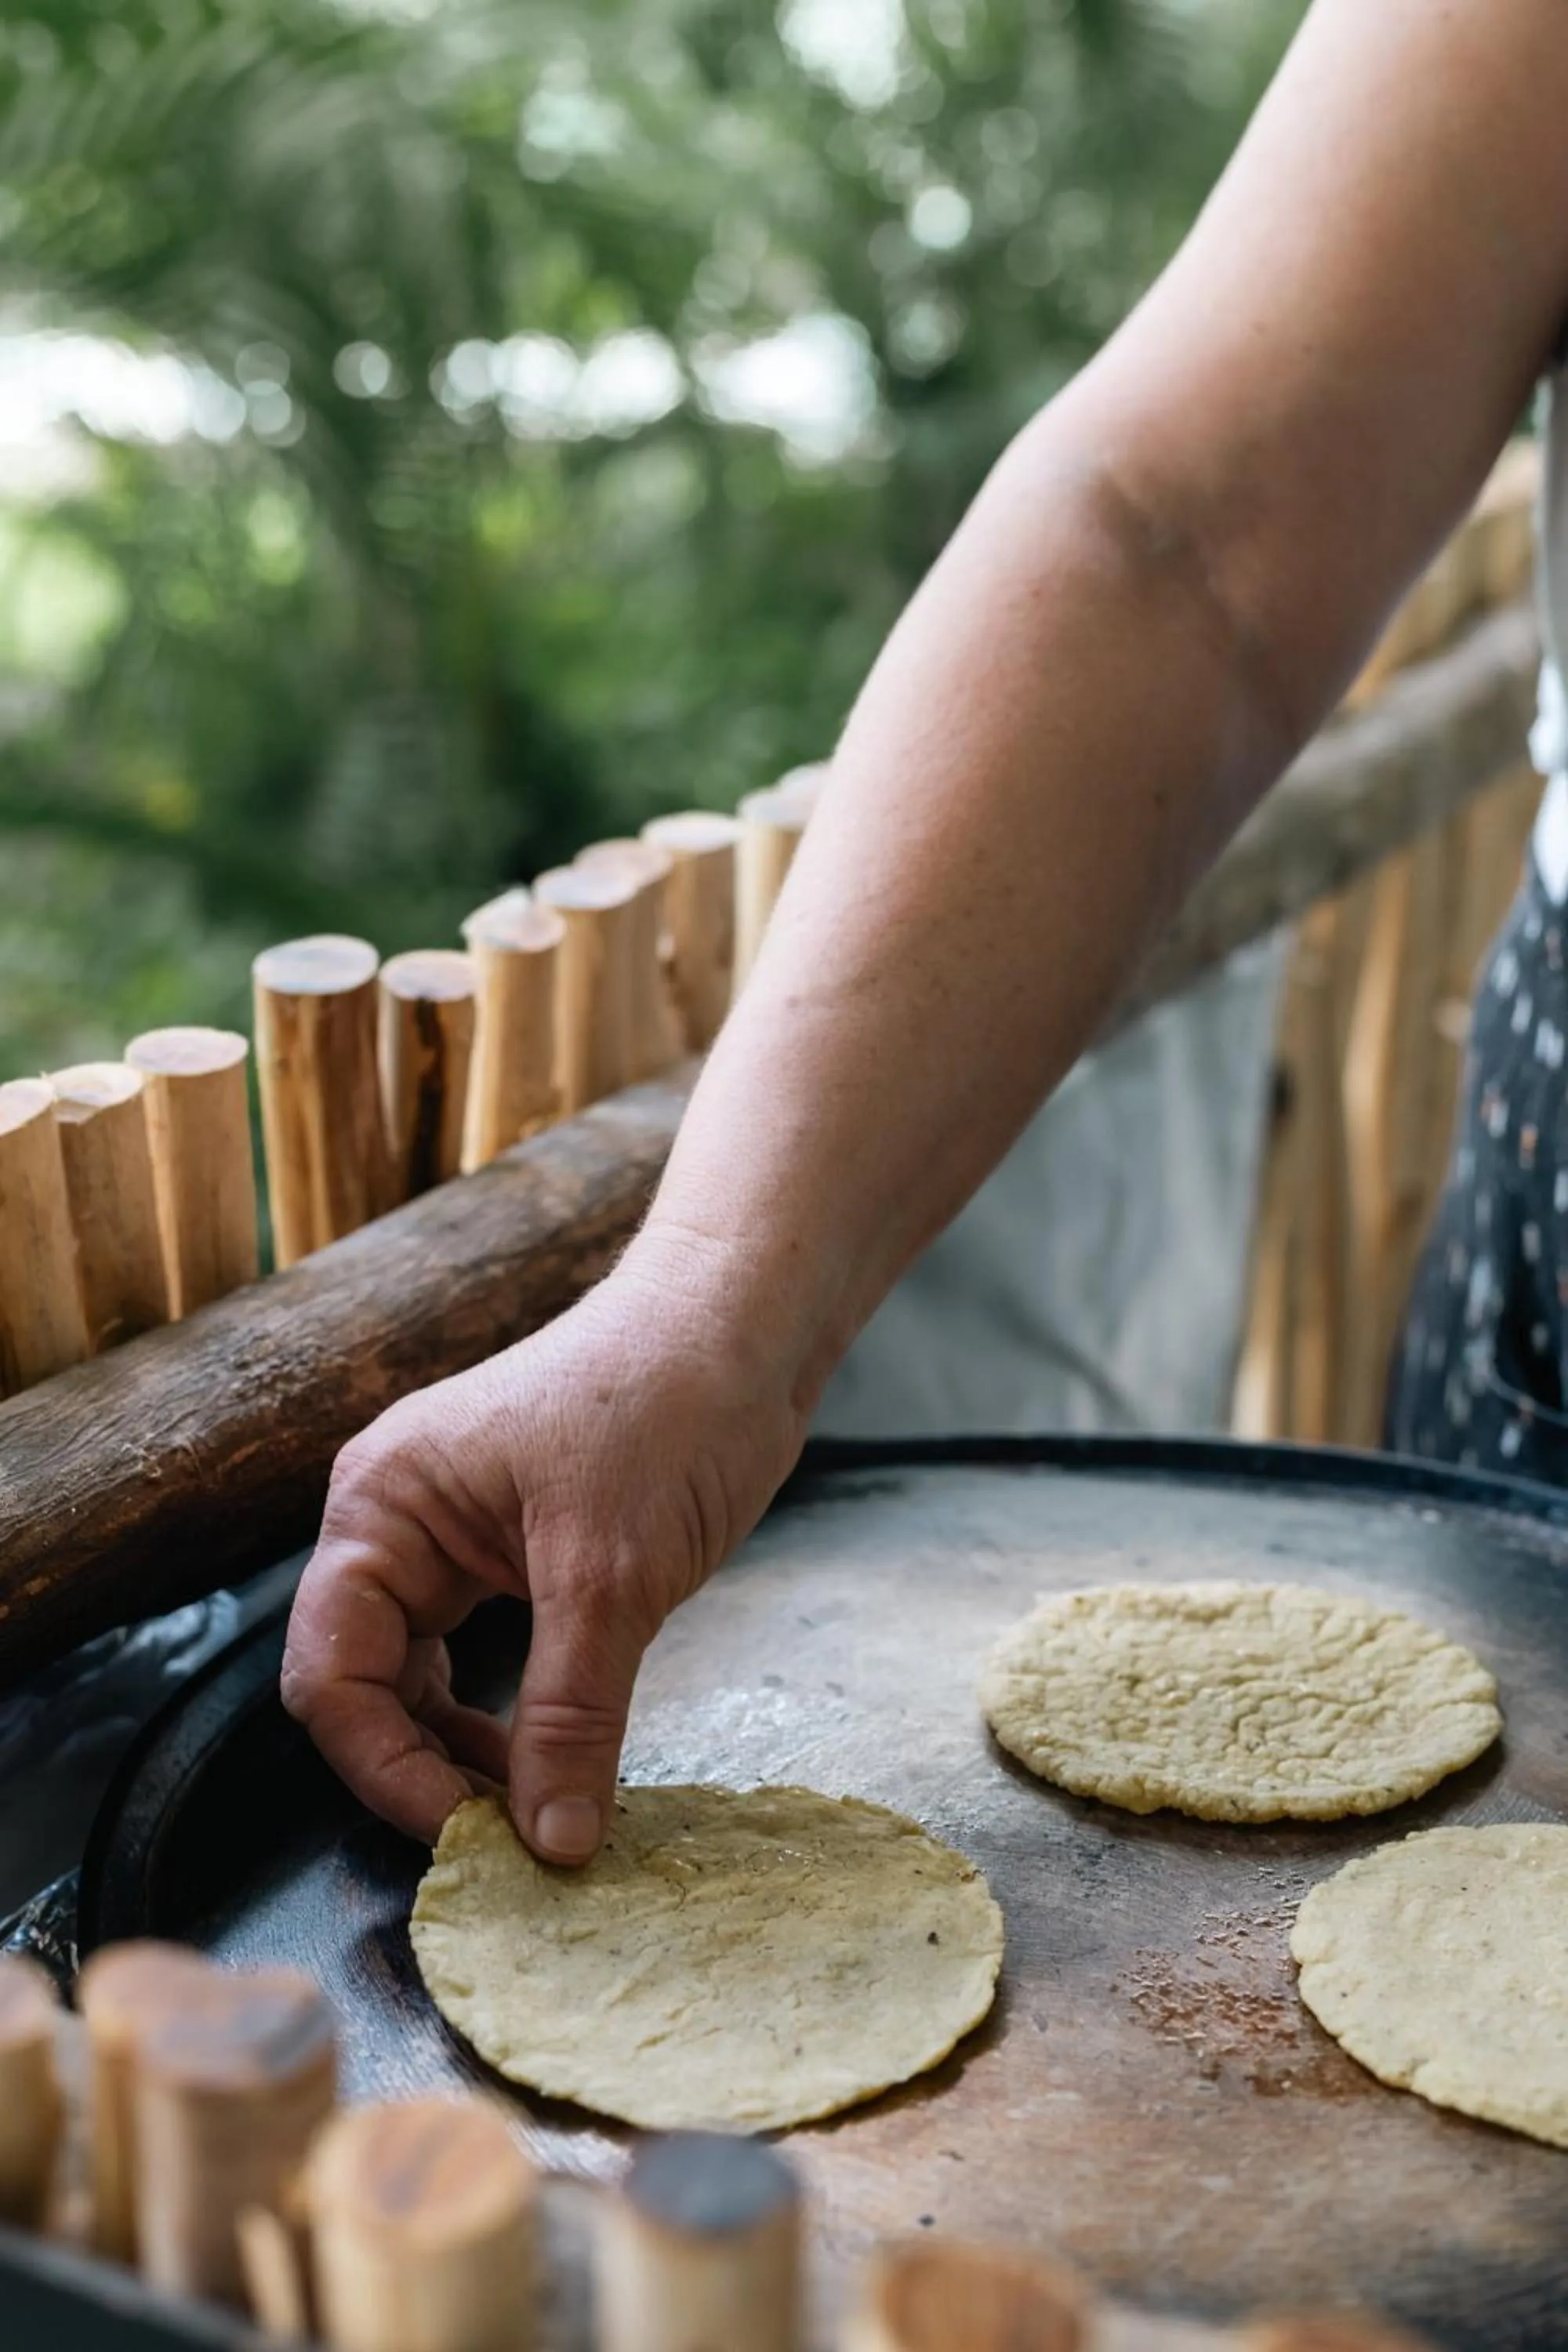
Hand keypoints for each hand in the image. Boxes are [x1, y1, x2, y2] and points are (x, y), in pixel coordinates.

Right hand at [280, 1241, 806, 1860]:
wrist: (743, 1330)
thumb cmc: (663, 1410)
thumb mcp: (611, 1576)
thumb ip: (573, 1714)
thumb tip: (553, 1847)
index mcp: (381, 1507)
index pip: (329, 1674)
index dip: (385, 1770)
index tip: (471, 1839)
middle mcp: (397, 1524)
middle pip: (363, 1686)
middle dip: (423, 1772)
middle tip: (507, 1848)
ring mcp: (453, 1538)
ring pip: (422, 1682)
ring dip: (465, 1754)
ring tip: (536, 1816)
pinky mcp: (513, 1554)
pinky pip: (481, 1660)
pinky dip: (510, 1720)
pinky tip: (556, 1763)